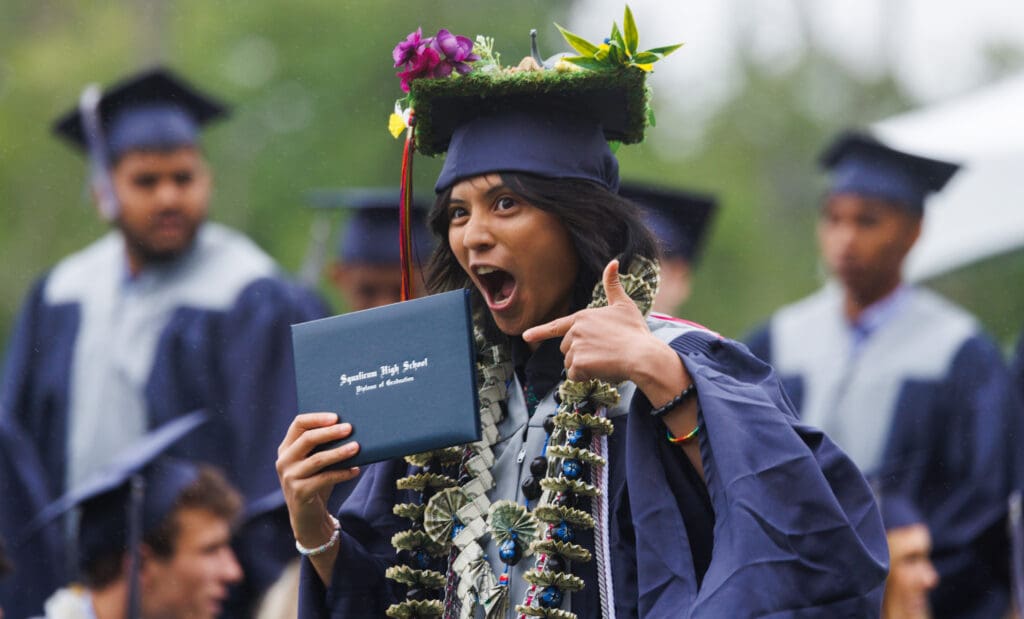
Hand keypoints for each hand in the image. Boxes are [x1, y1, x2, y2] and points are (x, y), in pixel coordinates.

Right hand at [275, 413, 360, 550]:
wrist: (307, 517)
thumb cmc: (316, 482)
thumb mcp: (317, 462)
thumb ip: (325, 446)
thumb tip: (350, 429)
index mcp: (287, 448)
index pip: (298, 424)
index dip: (317, 418)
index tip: (336, 416)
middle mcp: (284, 461)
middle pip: (307, 439)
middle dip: (330, 432)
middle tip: (349, 428)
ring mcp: (289, 477)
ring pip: (317, 459)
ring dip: (339, 452)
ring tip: (357, 447)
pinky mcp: (299, 493)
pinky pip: (324, 479)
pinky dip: (342, 473)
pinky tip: (356, 470)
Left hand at [523, 259, 663, 383]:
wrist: (642, 354)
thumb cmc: (635, 331)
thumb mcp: (624, 305)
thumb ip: (613, 285)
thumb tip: (613, 261)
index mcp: (582, 316)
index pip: (556, 325)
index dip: (540, 332)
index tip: (526, 336)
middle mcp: (575, 329)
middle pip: (566, 349)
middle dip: (580, 354)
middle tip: (603, 352)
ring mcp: (575, 346)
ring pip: (570, 363)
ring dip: (584, 367)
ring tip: (605, 360)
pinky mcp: (578, 362)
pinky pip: (574, 376)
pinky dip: (586, 377)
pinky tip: (601, 370)